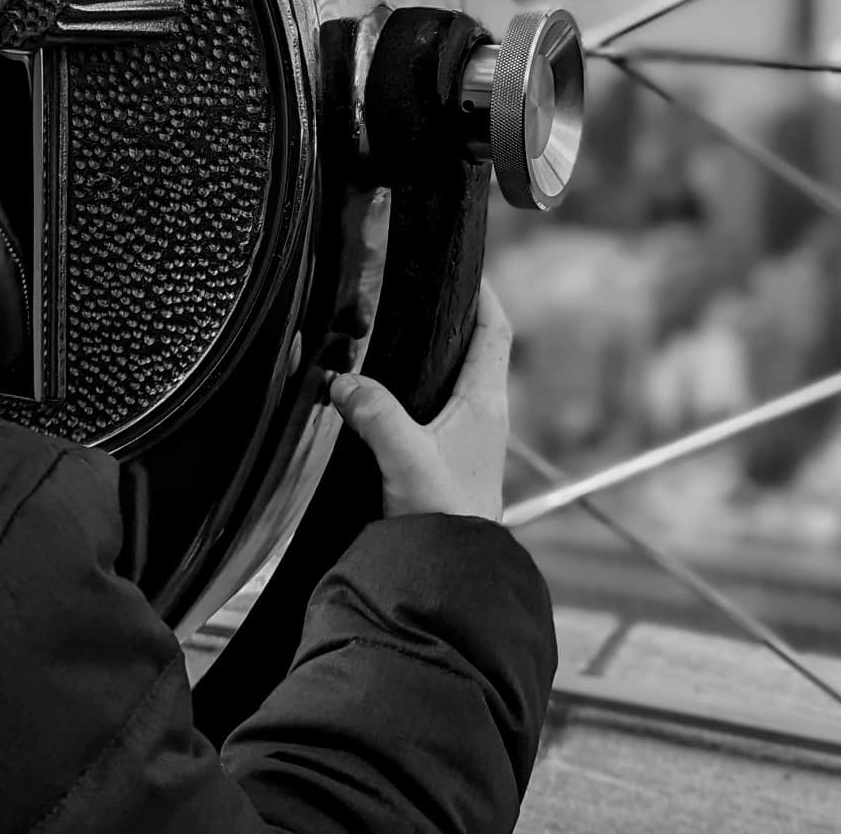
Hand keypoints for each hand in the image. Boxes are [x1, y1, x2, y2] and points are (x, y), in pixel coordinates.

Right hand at [327, 280, 512, 521]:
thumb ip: (374, 413)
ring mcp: (471, 437)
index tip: (467, 267)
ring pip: (459, 378)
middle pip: (479, 348)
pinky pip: (442, 406)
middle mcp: (485, 414)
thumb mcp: (404, 457)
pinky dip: (423, 388)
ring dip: (440, 354)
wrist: (450, 572)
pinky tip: (393, 393)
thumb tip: (344, 379)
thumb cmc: (443, 516)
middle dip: (458, 317)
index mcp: (485, 402)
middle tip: (428, 290)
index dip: (485, 295)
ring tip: (407, 330)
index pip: (495, 331)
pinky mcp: (453, 458)